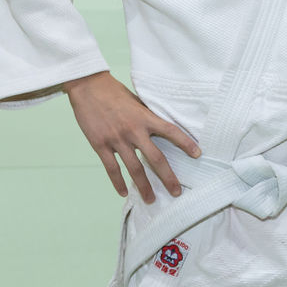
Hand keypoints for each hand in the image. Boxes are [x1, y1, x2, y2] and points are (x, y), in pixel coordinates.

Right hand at [65, 71, 200, 203]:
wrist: (88, 86)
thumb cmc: (114, 92)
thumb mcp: (136, 101)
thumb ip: (147, 116)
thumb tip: (161, 129)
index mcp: (145, 117)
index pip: (171, 131)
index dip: (185, 143)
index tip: (198, 154)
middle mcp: (133, 130)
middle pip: (155, 158)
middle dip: (167, 177)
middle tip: (176, 192)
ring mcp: (116, 139)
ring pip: (134, 168)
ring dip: (144, 186)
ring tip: (150, 199)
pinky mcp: (100, 144)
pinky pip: (111, 168)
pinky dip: (118, 182)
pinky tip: (123, 192)